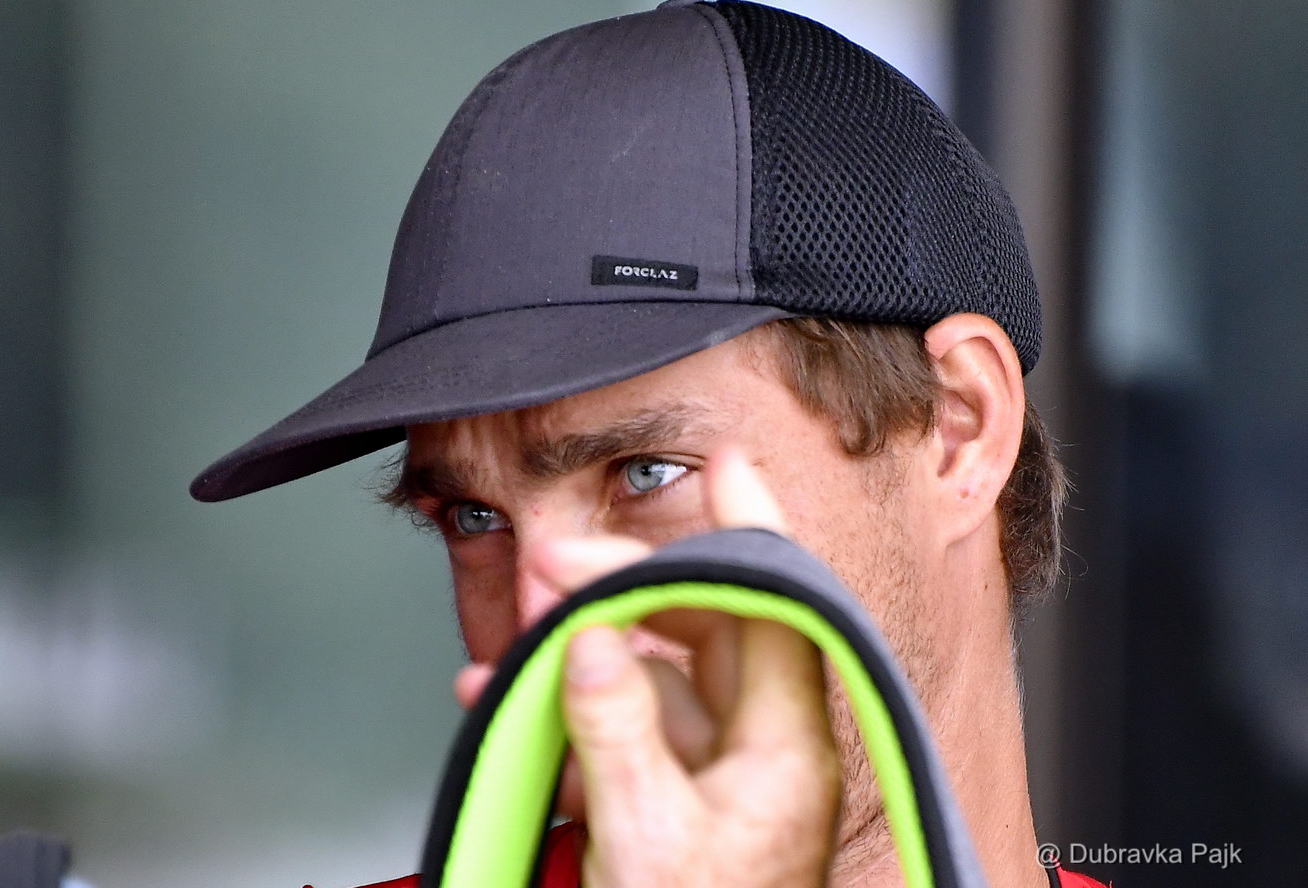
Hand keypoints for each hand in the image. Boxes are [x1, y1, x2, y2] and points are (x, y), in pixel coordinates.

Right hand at [485, 444, 840, 886]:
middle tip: (556, 568)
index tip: (725, 464)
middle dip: (631, 589)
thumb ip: (615, 732)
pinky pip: (640, 726)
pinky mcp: (691, 795)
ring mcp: (731, 772)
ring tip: (520, 637)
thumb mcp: (645, 842)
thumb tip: (591, 641)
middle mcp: (770, 749)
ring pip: (668, 673)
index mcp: (787, 749)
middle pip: (712, 629)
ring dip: (595, 649)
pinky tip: (519, 699)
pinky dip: (585, 708)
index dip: (752, 531)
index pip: (777, 611)